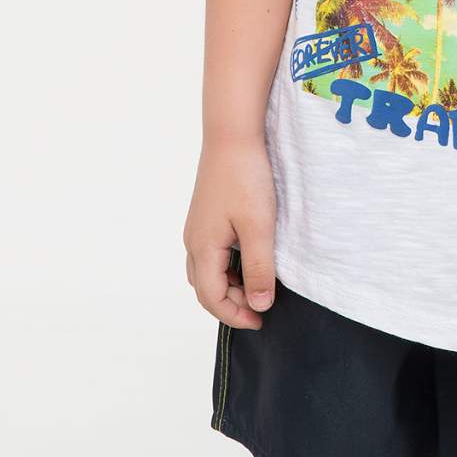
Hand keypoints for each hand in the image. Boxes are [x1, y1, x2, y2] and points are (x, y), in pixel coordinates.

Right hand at [182, 135, 276, 327]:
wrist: (232, 135)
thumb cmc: (246, 178)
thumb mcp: (259, 227)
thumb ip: (259, 268)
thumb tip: (258, 306)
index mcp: (202, 248)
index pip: (211, 298)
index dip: (235, 315)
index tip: (261, 321)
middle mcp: (193, 241)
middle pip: (205, 288)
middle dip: (231, 304)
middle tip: (262, 307)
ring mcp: (198, 228)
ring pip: (207, 271)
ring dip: (229, 286)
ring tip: (258, 286)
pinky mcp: (206, 216)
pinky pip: (211, 254)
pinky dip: (228, 268)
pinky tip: (250, 260)